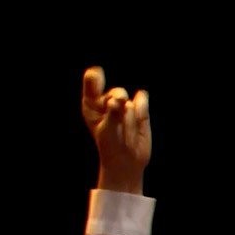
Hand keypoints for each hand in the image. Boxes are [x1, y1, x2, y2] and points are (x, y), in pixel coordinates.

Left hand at [82, 67, 150, 194]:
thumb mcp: (107, 130)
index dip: (94, 78)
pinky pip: (142, 99)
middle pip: (115, 92)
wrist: (127, 160)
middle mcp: (107, 102)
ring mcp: (124, 106)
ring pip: (129, 100)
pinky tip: (139, 120)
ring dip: (129, 116)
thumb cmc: (110, 145)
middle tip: (118, 114)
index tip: (97, 73)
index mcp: (92, 105)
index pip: (92, 84)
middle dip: (119, 102)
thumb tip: (121, 99)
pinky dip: (141, 108)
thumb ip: (112, 113)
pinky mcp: (140, 110)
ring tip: (126, 130)